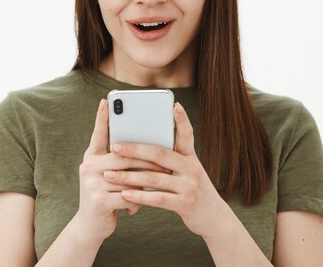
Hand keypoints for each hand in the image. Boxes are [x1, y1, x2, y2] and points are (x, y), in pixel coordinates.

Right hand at [74, 99, 169, 242]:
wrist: (90, 226)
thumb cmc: (107, 195)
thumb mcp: (110, 175)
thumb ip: (121, 161)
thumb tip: (148, 146)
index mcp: (91, 157)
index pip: (99, 134)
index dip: (102, 117)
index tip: (106, 100)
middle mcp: (88, 166)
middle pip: (123, 155)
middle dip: (147, 159)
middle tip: (166, 161)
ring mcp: (90, 183)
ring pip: (128, 176)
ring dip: (145, 182)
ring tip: (159, 183)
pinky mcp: (97, 201)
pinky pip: (127, 197)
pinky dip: (135, 203)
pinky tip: (136, 209)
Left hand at [103, 102, 230, 237]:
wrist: (213, 217)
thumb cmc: (192, 190)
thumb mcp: (188, 171)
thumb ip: (171, 160)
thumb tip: (143, 148)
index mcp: (191, 157)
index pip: (187, 135)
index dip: (182, 120)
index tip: (175, 105)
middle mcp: (192, 168)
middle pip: (160, 154)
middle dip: (134, 150)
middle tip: (114, 146)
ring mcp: (189, 186)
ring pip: (154, 178)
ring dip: (129, 176)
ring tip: (109, 174)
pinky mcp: (185, 204)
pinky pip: (158, 198)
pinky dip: (139, 196)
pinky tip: (124, 194)